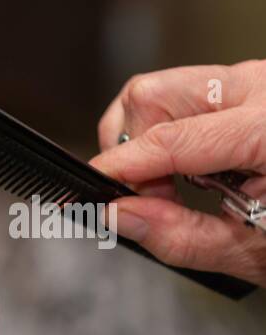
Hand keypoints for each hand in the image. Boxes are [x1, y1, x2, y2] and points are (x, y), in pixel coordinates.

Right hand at [88, 60, 265, 285]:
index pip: (168, 140)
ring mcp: (260, 83)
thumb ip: (179, 235)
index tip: (87, 196)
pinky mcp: (255, 92)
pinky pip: (191, 102)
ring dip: (151, 143)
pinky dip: (175, 139)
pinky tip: (199, 175)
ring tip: (176, 190)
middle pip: (153, 95)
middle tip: (149, 199)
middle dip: (132, 147)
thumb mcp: (255, 251)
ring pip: (166, 93)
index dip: (118, 170)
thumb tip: (118, 217)